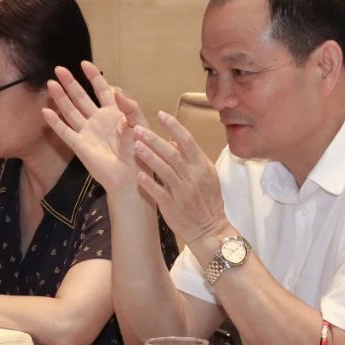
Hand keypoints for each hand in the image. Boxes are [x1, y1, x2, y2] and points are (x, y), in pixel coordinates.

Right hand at [43, 61, 145, 193]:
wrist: (132, 177)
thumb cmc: (140, 153)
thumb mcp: (140, 126)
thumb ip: (131, 108)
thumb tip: (117, 90)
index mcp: (115, 113)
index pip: (102, 90)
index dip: (93, 77)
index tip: (84, 64)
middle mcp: (98, 120)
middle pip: (81, 98)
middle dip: (70, 83)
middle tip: (59, 69)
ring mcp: (88, 132)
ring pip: (71, 111)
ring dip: (60, 98)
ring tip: (51, 84)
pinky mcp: (80, 146)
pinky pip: (65, 132)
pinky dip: (55, 122)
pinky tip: (46, 111)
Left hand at [130, 112, 228, 248]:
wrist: (210, 229)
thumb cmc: (208, 201)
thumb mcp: (207, 175)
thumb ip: (191, 157)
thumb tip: (174, 140)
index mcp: (202, 166)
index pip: (188, 141)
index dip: (174, 126)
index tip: (161, 115)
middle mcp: (193, 176)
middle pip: (172, 152)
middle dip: (154, 139)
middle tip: (138, 128)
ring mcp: (182, 191)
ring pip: (164, 170)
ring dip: (148, 157)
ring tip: (134, 146)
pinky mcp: (172, 206)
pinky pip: (158, 192)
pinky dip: (148, 183)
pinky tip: (137, 175)